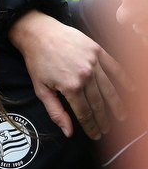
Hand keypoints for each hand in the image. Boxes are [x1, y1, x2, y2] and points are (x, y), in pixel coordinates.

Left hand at [10, 10, 134, 138]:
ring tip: (122, 116)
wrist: (38, 33)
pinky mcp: (98, 51)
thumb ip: (55, 111)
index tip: (95, 135)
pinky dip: (124, 79)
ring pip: (109, 88)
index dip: (90, 126)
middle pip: (98, 103)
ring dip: (117, 104)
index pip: (84, 113)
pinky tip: (131, 89)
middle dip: (103, 119)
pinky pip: (115, 67)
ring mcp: (94, 62)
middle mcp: (86, 75)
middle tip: (107, 130)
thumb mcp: (40, 89)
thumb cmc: (37, 62)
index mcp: (71, 86)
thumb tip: (68, 132)